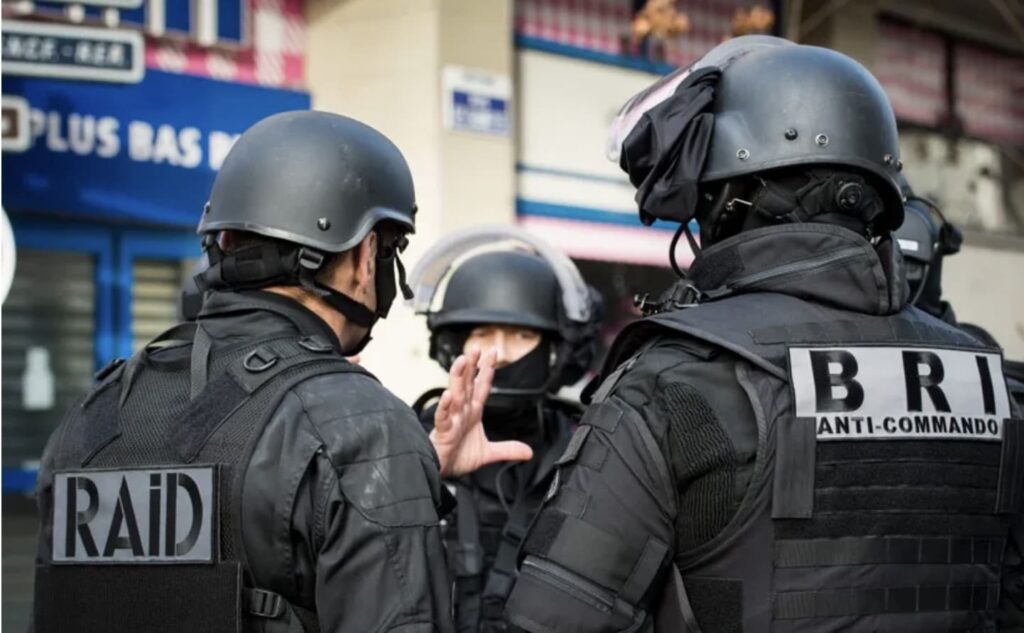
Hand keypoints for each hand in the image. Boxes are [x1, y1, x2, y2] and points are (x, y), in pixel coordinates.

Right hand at [431, 348, 532, 476]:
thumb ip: (507, 449)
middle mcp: (462, 411)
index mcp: (472, 412)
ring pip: (455, 395)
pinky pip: (443, 417)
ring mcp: (452, 420)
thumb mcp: (488, 453)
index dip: (487, 370)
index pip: (481, 386)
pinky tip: (448, 396)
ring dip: (458, 378)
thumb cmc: (458, 457)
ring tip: (462, 361)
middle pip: (467, 384)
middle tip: (476, 347)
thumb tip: (529, 452)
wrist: (442, 471)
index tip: (493, 352)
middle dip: (472, 365)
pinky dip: (445, 407)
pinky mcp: (443, 432)